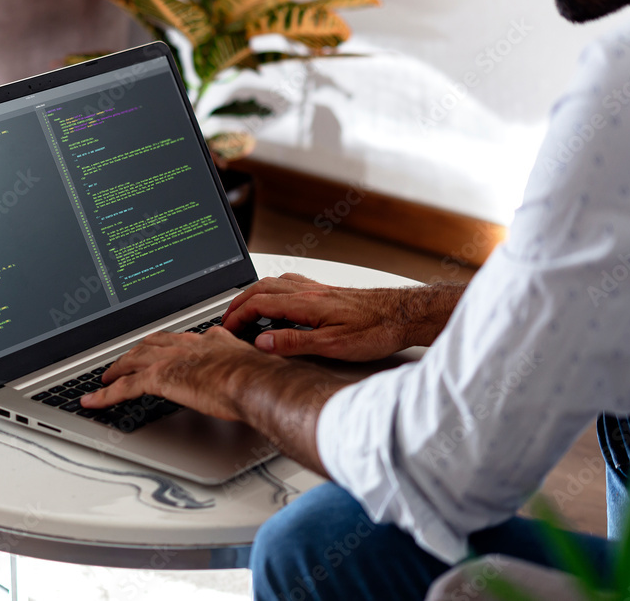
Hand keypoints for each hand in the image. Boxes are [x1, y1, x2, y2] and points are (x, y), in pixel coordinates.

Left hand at [80, 326, 276, 419]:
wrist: (255, 380)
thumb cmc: (262, 378)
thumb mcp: (255, 368)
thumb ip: (247, 370)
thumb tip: (255, 379)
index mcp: (211, 341)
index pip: (182, 340)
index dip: (169, 344)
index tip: (167, 348)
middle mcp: (188, 345)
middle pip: (152, 344)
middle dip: (136, 351)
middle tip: (125, 359)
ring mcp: (171, 360)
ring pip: (133, 361)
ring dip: (117, 369)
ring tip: (105, 377)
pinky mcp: (159, 378)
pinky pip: (124, 387)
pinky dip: (105, 394)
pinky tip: (93, 401)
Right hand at [222, 273, 465, 361]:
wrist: (403, 314)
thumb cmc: (376, 329)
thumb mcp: (332, 345)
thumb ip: (294, 342)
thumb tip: (263, 343)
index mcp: (305, 303)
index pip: (258, 304)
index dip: (237, 317)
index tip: (226, 331)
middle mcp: (308, 291)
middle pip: (260, 289)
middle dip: (238, 304)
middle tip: (226, 321)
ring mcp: (317, 288)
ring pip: (273, 284)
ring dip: (253, 296)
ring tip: (244, 312)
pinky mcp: (326, 292)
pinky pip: (289, 285)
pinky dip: (272, 292)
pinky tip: (277, 303)